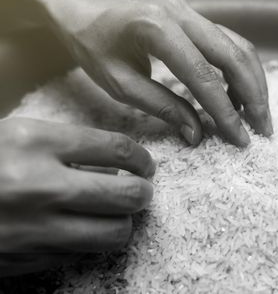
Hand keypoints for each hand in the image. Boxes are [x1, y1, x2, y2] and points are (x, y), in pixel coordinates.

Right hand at [0, 118, 154, 276]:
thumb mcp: (15, 135)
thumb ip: (64, 145)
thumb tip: (117, 161)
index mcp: (35, 142)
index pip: (118, 150)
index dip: (142, 160)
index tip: (146, 166)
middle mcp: (39, 185)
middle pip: (127, 195)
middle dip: (143, 194)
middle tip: (140, 191)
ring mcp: (32, 227)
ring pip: (113, 234)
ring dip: (123, 224)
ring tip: (116, 215)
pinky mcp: (24, 259)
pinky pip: (79, 255)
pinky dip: (89, 245)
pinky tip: (81, 232)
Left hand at [46, 0, 271, 146]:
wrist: (87, 14)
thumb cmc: (96, 49)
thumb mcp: (121, 85)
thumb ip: (163, 107)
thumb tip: (199, 134)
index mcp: (156, 28)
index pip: (203, 75)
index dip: (225, 110)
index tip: (240, 138)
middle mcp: (181, 14)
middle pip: (233, 55)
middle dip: (254, 96)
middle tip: (263, 129)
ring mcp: (193, 12)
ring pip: (239, 46)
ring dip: (254, 83)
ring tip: (258, 116)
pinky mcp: (199, 18)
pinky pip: (231, 43)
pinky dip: (242, 72)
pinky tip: (241, 97)